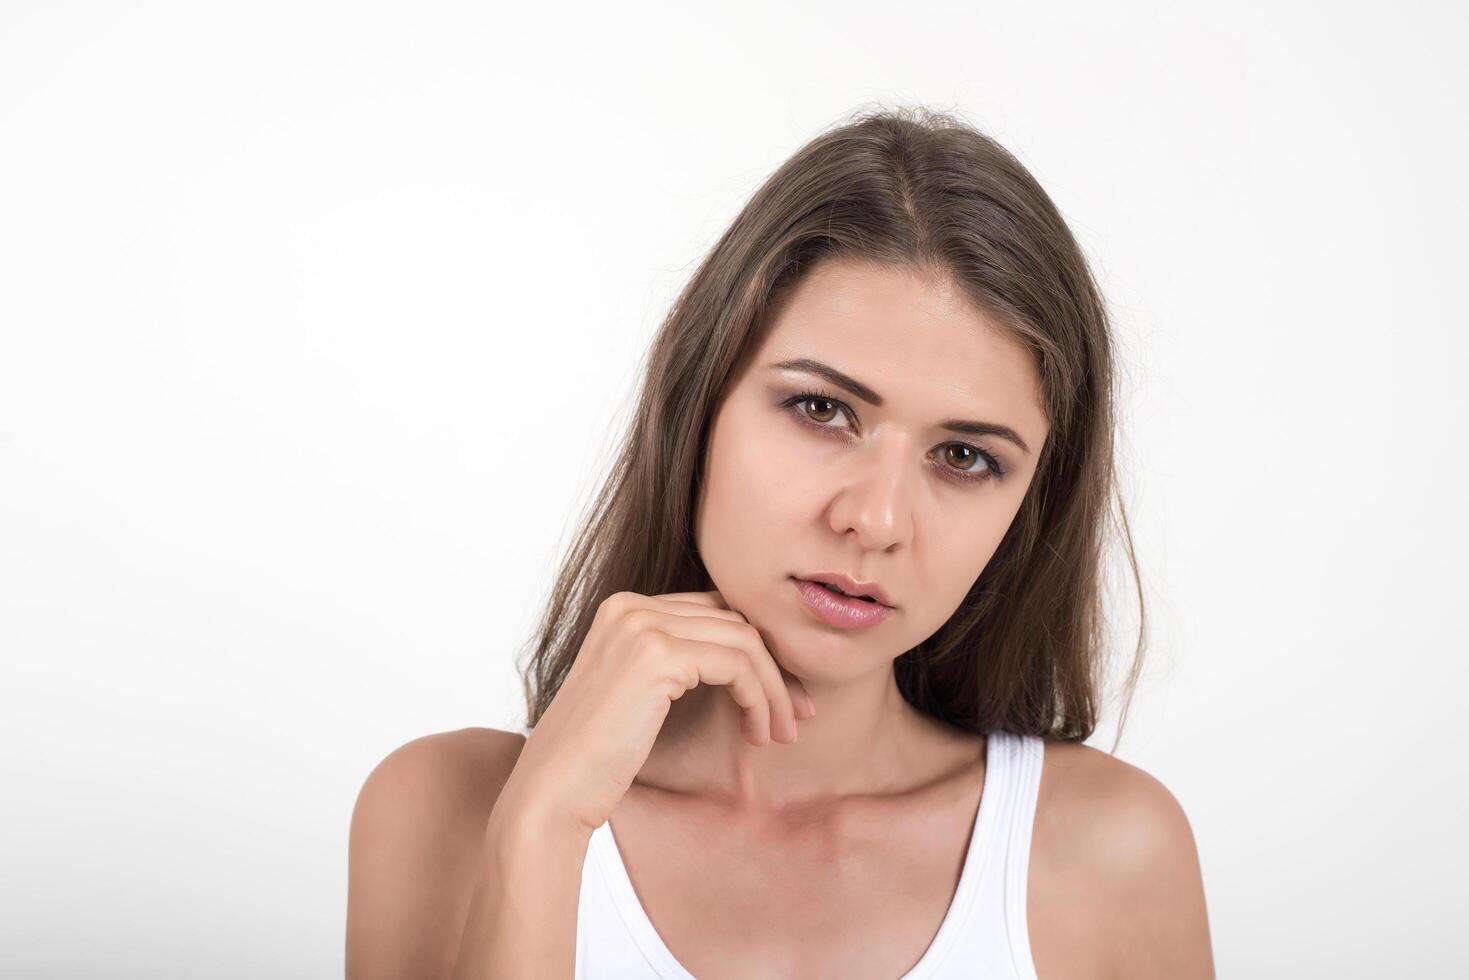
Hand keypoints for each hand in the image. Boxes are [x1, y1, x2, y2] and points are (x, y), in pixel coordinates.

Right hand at [497, 590, 814, 836]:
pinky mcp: (656, 655)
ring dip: (775, 689)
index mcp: (624, 608)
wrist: (554, 792)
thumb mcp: (642, 694)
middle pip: (735, 620)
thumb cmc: (598, 757)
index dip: (758, 651)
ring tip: (781, 733)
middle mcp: (630, 606)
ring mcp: (641, 625)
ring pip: (745, 640)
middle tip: (798, 715)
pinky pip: (738, 665)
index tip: (785, 696)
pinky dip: (760, 699)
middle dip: (777, 667)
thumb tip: (751, 657)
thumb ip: (681, 662)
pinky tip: (757, 734)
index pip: (715, 611)